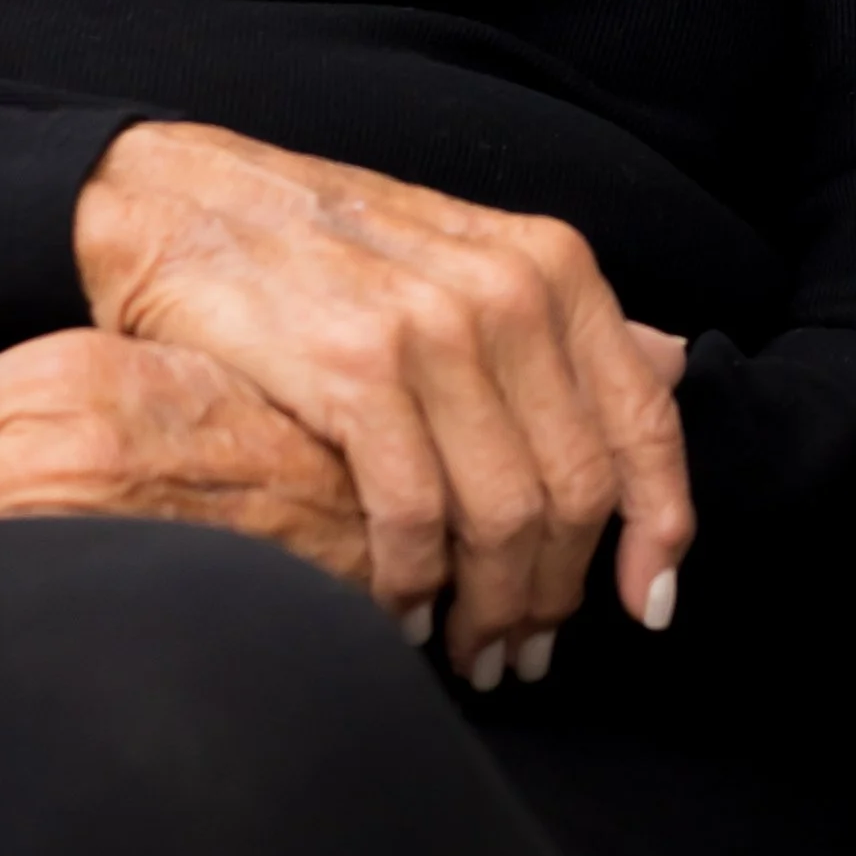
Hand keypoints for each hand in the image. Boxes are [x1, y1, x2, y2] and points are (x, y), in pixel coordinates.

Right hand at [74, 121, 691, 682]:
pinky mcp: (356, 370)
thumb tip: (672, 368)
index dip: (659, 530)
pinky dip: (414, 587)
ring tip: (474, 654)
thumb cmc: (327, 245)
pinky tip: (402, 617)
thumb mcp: (466, 257)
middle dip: (560, 594)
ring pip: (504, 515)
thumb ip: (561, 325)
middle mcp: (508, 292)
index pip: (644, 420)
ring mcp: (433, 329)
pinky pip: (414, 515)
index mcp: (552, 266)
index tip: (647, 606)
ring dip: (494, 609)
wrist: (183, 202)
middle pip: (576, 489)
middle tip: (528, 651)